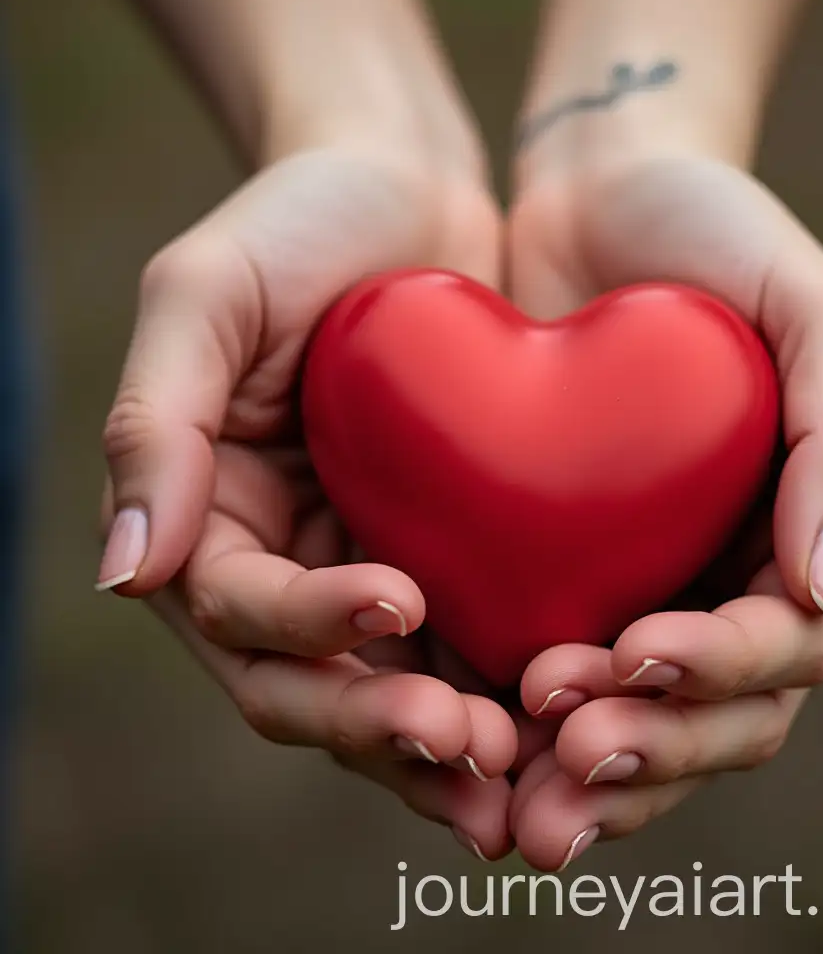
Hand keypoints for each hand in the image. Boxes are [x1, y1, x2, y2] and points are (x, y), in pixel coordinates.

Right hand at [97, 142, 520, 857]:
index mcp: (210, 516)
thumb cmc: (299, 219)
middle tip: (472, 749)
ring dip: (448, 747)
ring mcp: (364, 563)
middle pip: (314, 684)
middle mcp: (283, 561)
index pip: (243, 611)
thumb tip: (123, 572)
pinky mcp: (448, 553)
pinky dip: (503, 690)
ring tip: (524, 774)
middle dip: (383, 726)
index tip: (400, 605)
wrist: (405, 182)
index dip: (311, 627)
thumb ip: (155, 424)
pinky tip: (564, 719)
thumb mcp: (206, 294)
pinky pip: (469, 643)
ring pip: (393, 690)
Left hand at [504, 150, 822, 869]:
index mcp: (805, 534)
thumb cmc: (713, 231)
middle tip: (566, 761)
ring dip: (582, 771)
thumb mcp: (809, 304)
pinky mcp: (560, 566)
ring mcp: (647, 580)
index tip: (636, 660)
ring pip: (631, 718)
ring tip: (520, 799)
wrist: (599, 191)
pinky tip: (467, 736)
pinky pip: (546, 661)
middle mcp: (731, 578)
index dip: (719, 676)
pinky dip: (515, 718)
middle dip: (650, 753)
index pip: (784, 648)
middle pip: (712, 716)